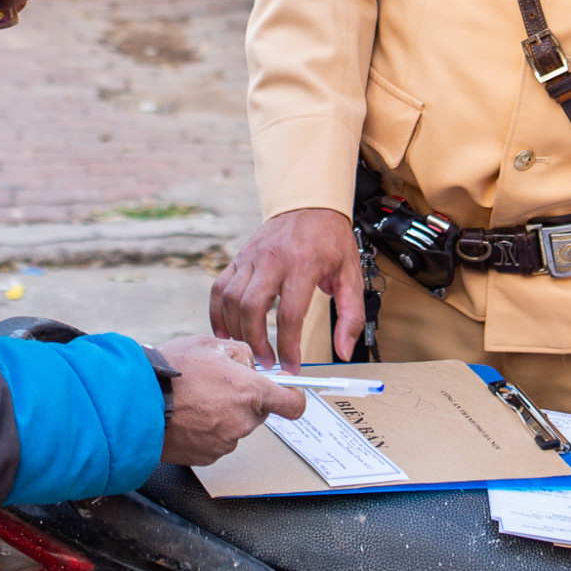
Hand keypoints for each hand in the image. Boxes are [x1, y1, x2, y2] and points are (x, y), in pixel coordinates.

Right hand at [154, 335, 305, 465]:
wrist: (137, 403)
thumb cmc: (171, 371)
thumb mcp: (210, 345)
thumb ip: (240, 352)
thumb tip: (250, 364)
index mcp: (249, 391)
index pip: (292, 404)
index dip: (293, 399)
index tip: (290, 396)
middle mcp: (243, 420)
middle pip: (259, 412)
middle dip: (244, 400)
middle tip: (216, 386)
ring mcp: (225, 441)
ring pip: (236, 426)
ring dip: (224, 415)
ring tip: (195, 400)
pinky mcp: (208, 456)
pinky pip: (218, 441)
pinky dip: (207, 431)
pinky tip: (188, 416)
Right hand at [208, 208, 363, 370]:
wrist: (310, 204)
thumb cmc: (331, 240)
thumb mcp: (351, 275)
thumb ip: (352, 316)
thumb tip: (344, 350)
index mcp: (304, 264)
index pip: (290, 314)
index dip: (289, 347)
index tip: (291, 367)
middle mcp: (274, 259)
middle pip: (252, 308)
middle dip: (256, 343)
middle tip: (266, 362)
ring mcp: (252, 257)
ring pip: (232, 299)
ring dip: (236, 331)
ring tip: (249, 351)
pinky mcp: (239, 257)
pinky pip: (220, 288)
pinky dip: (218, 313)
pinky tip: (227, 331)